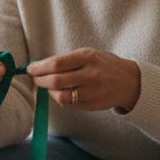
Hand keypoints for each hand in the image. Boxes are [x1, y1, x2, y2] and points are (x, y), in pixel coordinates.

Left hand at [25, 48, 140, 112]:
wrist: (130, 82)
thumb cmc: (104, 65)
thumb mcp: (90, 54)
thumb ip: (68, 60)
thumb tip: (41, 66)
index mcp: (87, 57)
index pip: (56, 63)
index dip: (39, 67)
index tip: (30, 68)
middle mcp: (90, 74)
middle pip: (56, 81)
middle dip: (40, 81)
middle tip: (35, 79)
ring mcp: (92, 92)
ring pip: (61, 96)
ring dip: (49, 92)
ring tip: (48, 87)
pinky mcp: (92, 105)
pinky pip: (70, 105)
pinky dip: (61, 99)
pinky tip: (62, 93)